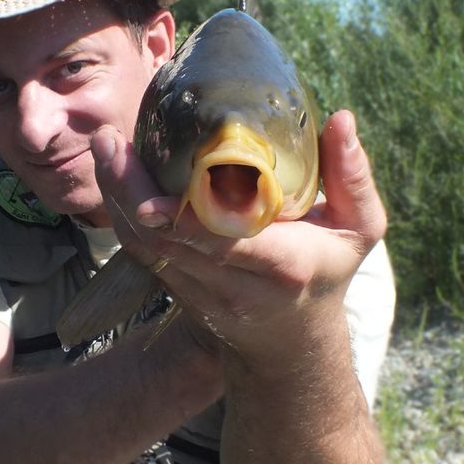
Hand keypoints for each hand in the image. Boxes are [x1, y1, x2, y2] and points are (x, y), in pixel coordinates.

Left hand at [91, 109, 386, 364]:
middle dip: (130, 191)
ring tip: (104, 147)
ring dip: (117, 197)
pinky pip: (140, 252)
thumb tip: (340, 117)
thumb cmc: (326, 273)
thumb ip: (352, 176)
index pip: (224, 243)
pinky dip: (121, 213)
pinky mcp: (176, 289)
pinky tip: (113, 173)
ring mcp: (199, 291)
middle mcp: (233, 283)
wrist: (290, 345)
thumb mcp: (359, 230)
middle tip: (109, 140)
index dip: (183, 219)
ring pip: (144, 247)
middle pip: (167, 240)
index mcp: (283, 264)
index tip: (151, 192)